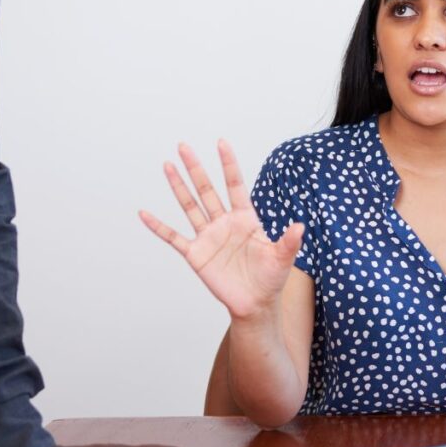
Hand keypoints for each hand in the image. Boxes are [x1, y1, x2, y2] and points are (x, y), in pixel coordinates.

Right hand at [139, 140, 304, 321]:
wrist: (255, 304)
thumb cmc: (271, 279)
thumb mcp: (282, 258)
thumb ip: (289, 241)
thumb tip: (301, 226)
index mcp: (245, 218)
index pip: (235, 185)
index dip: (228, 165)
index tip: (221, 143)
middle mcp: (224, 222)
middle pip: (207, 189)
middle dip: (195, 168)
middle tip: (184, 145)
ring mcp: (208, 237)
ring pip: (190, 206)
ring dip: (178, 187)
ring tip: (167, 165)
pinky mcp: (196, 254)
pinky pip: (174, 237)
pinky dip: (158, 226)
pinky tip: (144, 213)